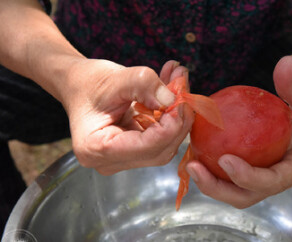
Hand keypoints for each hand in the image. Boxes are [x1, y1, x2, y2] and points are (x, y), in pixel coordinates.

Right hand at [64, 59, 193, 174]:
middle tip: (183, 89)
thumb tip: (172, 98)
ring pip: (164, 146)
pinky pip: (161, 139)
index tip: (181, 98)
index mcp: (95, 149)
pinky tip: (171, 92)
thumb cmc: (89, 82)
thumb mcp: (116, 77)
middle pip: (159, 151)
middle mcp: (108, 162)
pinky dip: (171, 116)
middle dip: (178, 120)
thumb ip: (144, 84)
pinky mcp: (134, 152)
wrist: (80, 84)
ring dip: (177, 116)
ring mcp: (122, 159)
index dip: (171, 125)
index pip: (146, 147)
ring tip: (178, 84)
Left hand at [185, 56, 291, 207]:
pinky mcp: (258, 172)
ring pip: (237, 192)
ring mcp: (268, 178)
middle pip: (248, 196)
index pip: (274, 181)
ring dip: (211, 183)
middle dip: (218, 188)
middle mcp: (282, 179)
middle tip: (193, 167)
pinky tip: (198, 150)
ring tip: (189, 162)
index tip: (225, 159)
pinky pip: (234, 178)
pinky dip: (215, 170)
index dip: (248, 177)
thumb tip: (287, 61)